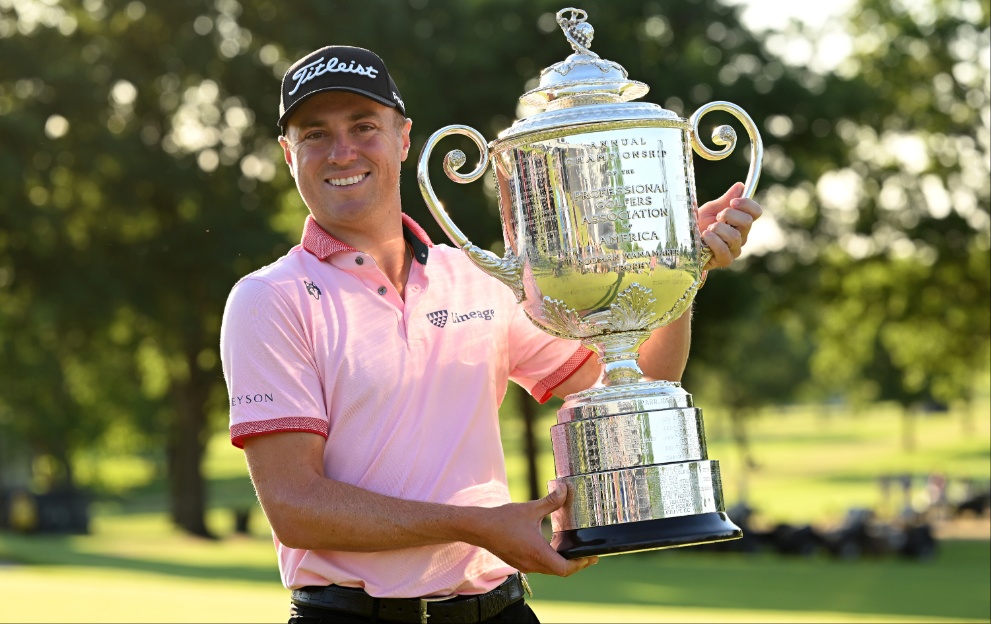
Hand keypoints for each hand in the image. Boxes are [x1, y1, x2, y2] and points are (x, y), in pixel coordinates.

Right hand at [471, 485, 597, 576]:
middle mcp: (532, 564)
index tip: (591, 557)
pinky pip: (540, 566)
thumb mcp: (530, 509)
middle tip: (587, 554)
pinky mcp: (519, 562)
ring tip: (573, 550)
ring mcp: (524, 565)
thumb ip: (550, 501)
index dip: (581, 564)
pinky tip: (552, 546)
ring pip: (550, 570)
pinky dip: (550, 560)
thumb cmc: (503, 520)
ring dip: (562, 562)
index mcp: (538, 553)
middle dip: (576, 564)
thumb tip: (565, 489)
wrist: (479, 528)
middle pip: (560, 571)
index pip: (565, 569)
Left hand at [698, 181, 762, 269]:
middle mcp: (741, 236)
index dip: (747, 204)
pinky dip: (713, 240)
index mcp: (741, 221)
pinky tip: (705, 237)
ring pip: (735, 236)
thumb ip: (725, 200)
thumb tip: (740, 186)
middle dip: (729, 215)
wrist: (684, 242)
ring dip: (718, 229)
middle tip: (717, 217)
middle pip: (747, 222)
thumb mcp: (710, 210)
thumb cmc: (699, 225)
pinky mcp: (725, 260)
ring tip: (708, 229)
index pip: (756, 212)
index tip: (732, 202)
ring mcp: (734, 249)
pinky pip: (724, 250)